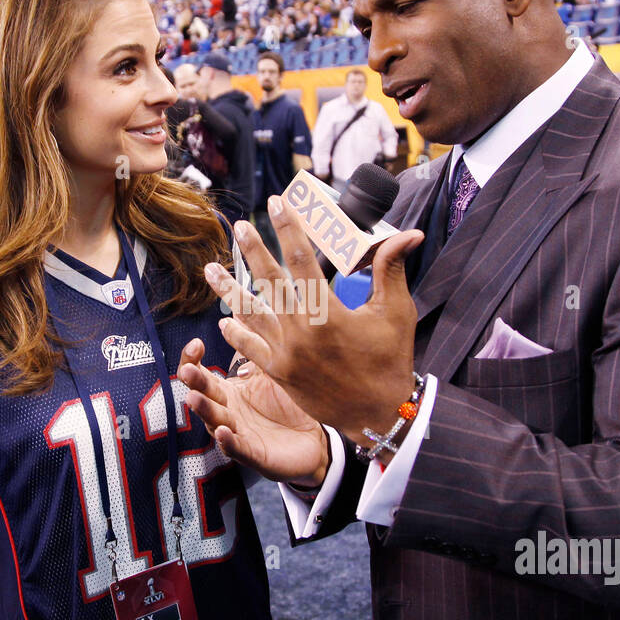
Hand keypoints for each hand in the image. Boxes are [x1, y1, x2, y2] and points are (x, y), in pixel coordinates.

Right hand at [178, 338, 327, 485]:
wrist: (314, 440)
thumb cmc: (288, 404)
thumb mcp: (272, 370)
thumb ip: (256, 343)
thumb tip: (242, 307)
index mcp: (228, 391)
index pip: (201, 374)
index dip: (193, 360)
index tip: (196, 343)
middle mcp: (227, 412)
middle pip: (203, 395)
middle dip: (194, 383)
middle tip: (188, 370)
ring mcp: (237, 434)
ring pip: (214, 421)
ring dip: (204, 410)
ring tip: (194, 398)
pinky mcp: (252, 455)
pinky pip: (236, 449)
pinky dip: (227, 441)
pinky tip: (222, 432)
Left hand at [202, 197, 424, 450]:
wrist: (380, 415)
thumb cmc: (392, 361)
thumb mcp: (396, 312)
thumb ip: (391, 269)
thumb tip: (409, 233)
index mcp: (329, 313)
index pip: (302, 260)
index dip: (288, 229)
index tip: (276, 204)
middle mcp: (302, 332)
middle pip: (270, 282)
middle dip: (253, 251)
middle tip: (239, 227)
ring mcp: (287, 354)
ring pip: (250, 314)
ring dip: (228, 290)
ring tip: (210, 269)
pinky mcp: (280, 373)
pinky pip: (250, 348)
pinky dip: (236, 333)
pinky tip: (224, 318)